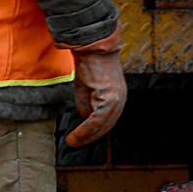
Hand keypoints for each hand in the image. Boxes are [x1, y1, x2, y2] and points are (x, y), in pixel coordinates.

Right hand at [65, 31, 127, 148]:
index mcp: (116, 97)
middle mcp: (120, 99)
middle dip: (89, 137)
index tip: (79, 139)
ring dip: (86, 136)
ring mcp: (117, 98)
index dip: (93, 131)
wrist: (90, 48)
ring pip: (103, 125)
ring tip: (72, 142)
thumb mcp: (85, 88)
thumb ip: (87, 103)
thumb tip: (85, 118)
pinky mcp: (110, 96)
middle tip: (74, 143)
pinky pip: (98, 119)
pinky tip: (75, 135)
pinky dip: (86, 129)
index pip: (107, 120)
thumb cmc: (88, 64)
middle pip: (106, 125)